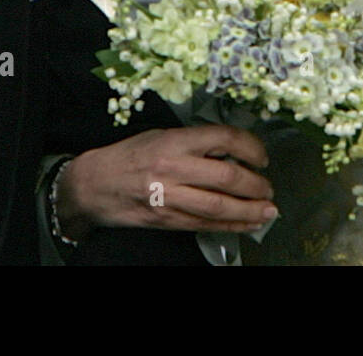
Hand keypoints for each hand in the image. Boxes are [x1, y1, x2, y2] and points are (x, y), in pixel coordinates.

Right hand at [55, 126, 276, 239]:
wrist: (94, 184)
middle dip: (255, 184)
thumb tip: (233, 152)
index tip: (262, 156)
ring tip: (268, 210)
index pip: (223, 139)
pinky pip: (205, 225)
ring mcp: (169, 197)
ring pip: (219, 206)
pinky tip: (248, 224)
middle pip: (226, 177)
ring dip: (250, 210)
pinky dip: (231, 226)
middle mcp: (173, 168)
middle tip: (268, 187)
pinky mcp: (166, 220)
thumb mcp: (162, 136)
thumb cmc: (129, 156)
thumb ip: (195, 142)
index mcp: (174, 141)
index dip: (250, 147)